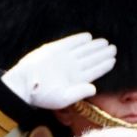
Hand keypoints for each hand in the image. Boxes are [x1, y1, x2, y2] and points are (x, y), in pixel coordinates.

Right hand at [1, 32, 117, 109]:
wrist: (23, 84)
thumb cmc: (41, 95)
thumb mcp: (62, 98)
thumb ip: (79, 93)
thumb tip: (94, 88)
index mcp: (75, 80)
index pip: (94, 71)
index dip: (104, 65)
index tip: (113, 60)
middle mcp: (71, 68)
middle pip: (91, 59)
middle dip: (102, 53)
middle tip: (113, 48)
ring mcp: (63, 58)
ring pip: (83, 50)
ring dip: (94, 46)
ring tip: (105, 43)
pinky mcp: (54, 50)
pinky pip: (69, 43)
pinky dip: (79, 39)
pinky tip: (88, 37)